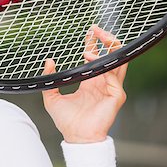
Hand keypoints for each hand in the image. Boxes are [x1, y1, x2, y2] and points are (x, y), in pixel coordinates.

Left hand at [42, 25, 127, 142]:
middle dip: (106, 40)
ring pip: (118, 61)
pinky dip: (103, 64)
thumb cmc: (66, 121)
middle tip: (96, 29)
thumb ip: (49, 78)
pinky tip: (89, 58)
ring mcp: (111, 88)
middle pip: (111, 56)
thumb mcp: (52, 96)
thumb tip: (48, 61)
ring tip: (99, 36)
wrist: (75, 137)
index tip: (89, 32)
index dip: (94, 44)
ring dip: (110, 47)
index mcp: (91, 83)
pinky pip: (114, 75)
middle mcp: (103, 83)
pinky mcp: (116, 95)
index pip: (96, 58)